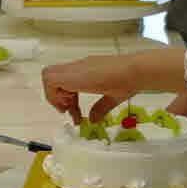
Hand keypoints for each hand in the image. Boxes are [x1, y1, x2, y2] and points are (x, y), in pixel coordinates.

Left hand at [39, 48, 186, 122]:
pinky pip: (53, 79)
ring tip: (69, 109)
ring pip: (48, 75)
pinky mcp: (76, 73)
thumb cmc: (130, 80)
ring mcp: (76, 68)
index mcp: (85, 70)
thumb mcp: (112, 97)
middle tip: (67, 110)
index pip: (63, 79)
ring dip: (54, 95)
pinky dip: (56, 94)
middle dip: (53, 95)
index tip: (72, 110)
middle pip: (50, 75)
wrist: (137, 70)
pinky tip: (71, 104)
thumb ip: (100, 108)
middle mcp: (78, 67)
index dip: (62, 96)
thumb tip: (93, 120)